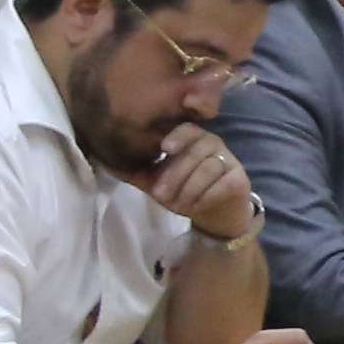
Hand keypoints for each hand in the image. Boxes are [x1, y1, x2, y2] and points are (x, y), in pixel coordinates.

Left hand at [144, 122, 259, 245]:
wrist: (215, 214)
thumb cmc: (185, 192)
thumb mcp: (156, 183)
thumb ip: (134, 172)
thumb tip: (104, 161)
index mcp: (193, 140)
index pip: (188, 129)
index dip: (178, 137)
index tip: (164, 148)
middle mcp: (214, 145)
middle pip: (194, 152)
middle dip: (175, 175)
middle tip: (160, 195)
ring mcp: (229, 161)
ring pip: (208, 169)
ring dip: (189, 189)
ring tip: (180, 204)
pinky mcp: (239, 180)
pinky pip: (222, 184)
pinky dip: (206, 196)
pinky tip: (198, 205)